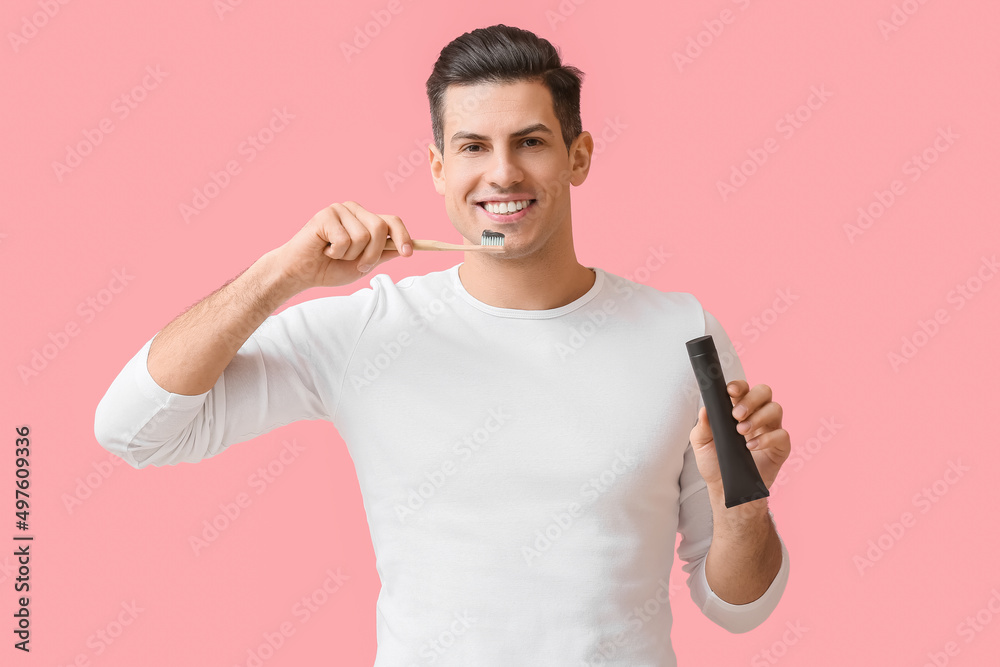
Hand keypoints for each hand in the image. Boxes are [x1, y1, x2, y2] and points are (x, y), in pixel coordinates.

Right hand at [274, 201, 413, 291]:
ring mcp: (340, 210)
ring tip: (334, 254)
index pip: (392, 221)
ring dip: (350, 255)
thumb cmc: (329, 268)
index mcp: (366, 220)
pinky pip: (344, 239)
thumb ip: (382, 255)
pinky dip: (335, 253)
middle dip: (373, 254)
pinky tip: (324, 250)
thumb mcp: (363, 265)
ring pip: (363, 236)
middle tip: (358, 265)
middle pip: (381, 228)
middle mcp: (355, 211)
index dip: (404, 236)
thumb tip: (404, 249)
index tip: (409, 253)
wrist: (301, 273)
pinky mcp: (326, 215)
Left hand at [688, 380, 790, 503]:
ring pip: (776, 409)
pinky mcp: (780, 447)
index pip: (744, 389)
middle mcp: (757, 415)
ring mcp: (770, 430)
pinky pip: (782, 434)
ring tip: (741, 432)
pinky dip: (766, 438)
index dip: (739, 386)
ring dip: (758, 417)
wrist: (724, 488)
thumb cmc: (714, 462)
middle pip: (764, 392)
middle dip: (751, 399)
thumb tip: (705, 409)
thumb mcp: (701, 444)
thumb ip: (702, 426)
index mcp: (738, 409)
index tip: (730, 392)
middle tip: (736, 415)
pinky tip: (750, 447)